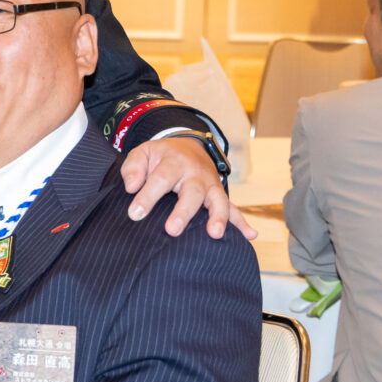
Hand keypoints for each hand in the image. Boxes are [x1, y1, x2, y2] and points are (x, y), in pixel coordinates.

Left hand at [121, 136, 256, 239]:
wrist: (188, 146)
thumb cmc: (162, 156)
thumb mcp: (143, 153)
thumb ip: (133, 167)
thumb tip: (131, 187)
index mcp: (174, 163)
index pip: (160, 180)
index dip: (147, 197)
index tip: (135, 214)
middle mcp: (195, 174)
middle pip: (192, 192)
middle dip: (183, 211)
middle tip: (172, 229)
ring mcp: (210, 185)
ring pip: (218, 200)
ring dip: (218, 217)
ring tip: (215, 234)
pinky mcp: (218, 195)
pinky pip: (233, 209)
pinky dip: (242, 222)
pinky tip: (251, 235)